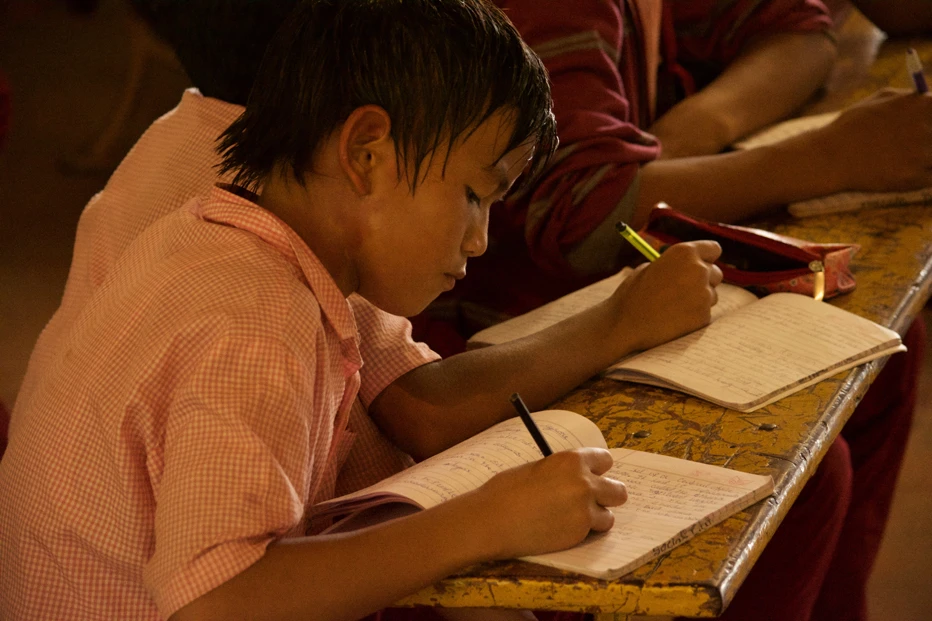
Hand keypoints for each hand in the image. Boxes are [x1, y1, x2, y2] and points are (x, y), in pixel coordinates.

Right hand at [465, 448, 626, 559]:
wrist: (491, 520)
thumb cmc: (505, 492)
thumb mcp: (537, 469)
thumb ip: (562, 473)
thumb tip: (576, 478)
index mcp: (571, 460)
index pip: (605, 460)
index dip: (597, 470)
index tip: (592, 477)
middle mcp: (584, 482)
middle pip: (618, 490)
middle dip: (607, 496)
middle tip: (590, 502)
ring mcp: (584, 509)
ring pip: (609, 516)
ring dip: (595, 518)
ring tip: (571, 519)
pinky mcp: (579, 533)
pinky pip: (593, 533)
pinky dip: (582, 533)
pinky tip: (562, 530)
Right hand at [606, 240, 722, 351]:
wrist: (625, 325)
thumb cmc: (632, 295)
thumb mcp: (649, 268)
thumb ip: (673, 265)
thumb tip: (687, 267)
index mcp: (684, 253)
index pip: (713, 249)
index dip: (706, 257)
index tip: (701, 264)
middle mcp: (699, 270)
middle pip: (716, 272)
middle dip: (704, 280)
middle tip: (684, 290)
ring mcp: (704, 294)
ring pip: (712, 295)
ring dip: (699, 299)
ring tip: (673, 307)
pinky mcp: (704, 316)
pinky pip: (704, 313)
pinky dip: (693, 317)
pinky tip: (673, 319)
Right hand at [814, 89, 931, 191]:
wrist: (830, 157)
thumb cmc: (852, 125)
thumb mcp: (882, 98)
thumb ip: (912, 98)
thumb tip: (931, 100)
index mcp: (925, 104)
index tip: (927, 128)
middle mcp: (928, 128)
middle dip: (928, 141)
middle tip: (912, 146)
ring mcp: (923, 155)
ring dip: (925, 160)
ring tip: (902, 159)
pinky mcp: (914, 178)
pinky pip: (929, 179)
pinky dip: (920, 177)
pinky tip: (900, 172)